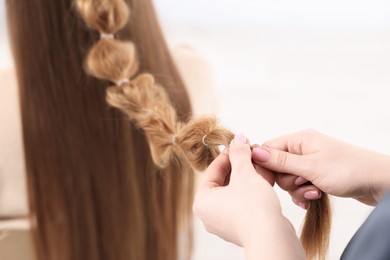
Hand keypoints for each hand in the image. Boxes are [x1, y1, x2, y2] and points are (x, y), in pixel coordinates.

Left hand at [193, 134, 304, 259]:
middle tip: (251, 152)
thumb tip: (238, 138)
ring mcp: (225, 222)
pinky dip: (253, 190)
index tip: (239, 144)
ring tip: (260, 163)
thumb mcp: (245, 173)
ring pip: (236, 191)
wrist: (272, 238)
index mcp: (202, 201)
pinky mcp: (241, 227)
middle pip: (224, 181)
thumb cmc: (253, 208)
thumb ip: (240, 154)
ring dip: (249, 176)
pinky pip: (244, 203)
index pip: (213, 170)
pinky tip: (265, 178)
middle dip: (240, 165)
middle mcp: (210, 214)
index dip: (228, 154)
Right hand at [252, 129, 389, 205]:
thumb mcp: (311, 167)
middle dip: (287, 181)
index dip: (265, 166)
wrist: (378, 182)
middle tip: (304, 183)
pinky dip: (304, 194)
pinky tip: (314, 198)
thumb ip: (281, 161)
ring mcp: (309, 162)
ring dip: (298, 190)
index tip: (269, 181)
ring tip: (315, 192)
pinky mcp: (316, 174)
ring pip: (288, 179)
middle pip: (277, 166)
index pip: (268, 149)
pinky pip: (299, 186)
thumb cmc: (349, 170)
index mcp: (299, 139)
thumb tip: (254, 152)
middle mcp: (302, 149)